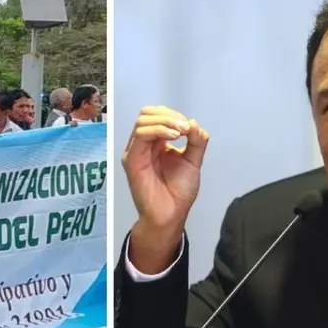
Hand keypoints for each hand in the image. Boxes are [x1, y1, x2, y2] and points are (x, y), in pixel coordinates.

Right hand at [122, 106, 208, 250]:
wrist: (171, 214)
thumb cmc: (178, 192)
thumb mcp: (193, 161)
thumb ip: (197, 141)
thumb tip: (193, 123)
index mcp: (156, 142)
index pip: (158, 115)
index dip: (173, 115)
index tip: (189, 128)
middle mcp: (144, 144)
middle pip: (147, 113)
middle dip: (169, 115)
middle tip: (185, 129)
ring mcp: (136, 151)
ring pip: (143, 121)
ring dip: (165, 121)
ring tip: (181, 132)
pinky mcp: (131, 160)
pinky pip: (140, 135)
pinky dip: (158, 130)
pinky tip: (174, 136)